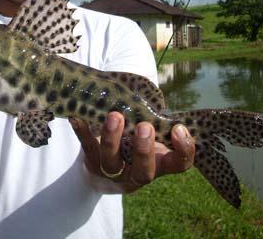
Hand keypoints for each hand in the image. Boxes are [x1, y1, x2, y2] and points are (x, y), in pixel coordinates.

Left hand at [70, 112, 194, 192]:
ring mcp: (113, 172)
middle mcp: (137, 172)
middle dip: (144, 149)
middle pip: (144, 171)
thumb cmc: (133, 138)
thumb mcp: (148, 130)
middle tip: (144, 127)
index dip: (184, 150)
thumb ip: (152, 116)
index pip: (179, 164)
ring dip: (113, 139)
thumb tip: (148, 89)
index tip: (178, 128)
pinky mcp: (92, 163)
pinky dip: (82, 132)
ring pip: (112, 163)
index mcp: (159, 163)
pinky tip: (78, 118)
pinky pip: (87, 148)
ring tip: (115, 116)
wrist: (102, 165)